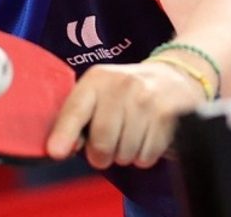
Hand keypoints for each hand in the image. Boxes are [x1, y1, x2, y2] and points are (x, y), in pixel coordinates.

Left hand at [44, 60, 207, 169]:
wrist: (174, 75)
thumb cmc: (127, 91)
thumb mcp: (98, 93)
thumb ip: (76, 118)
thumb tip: (60, 149)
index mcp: (97, 80)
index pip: (76, 110)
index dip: (64, 134)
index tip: (56, 152)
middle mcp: (122, 86)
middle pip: (102, 141)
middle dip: (101, 155)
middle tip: (106, 149)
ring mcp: (147, 100)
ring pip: (125, 153)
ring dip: (125, 155)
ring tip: (130, 137)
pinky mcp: (168, 115)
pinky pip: (147, 155)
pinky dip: (144, 155)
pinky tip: (146, 138)